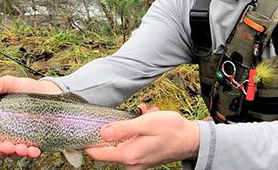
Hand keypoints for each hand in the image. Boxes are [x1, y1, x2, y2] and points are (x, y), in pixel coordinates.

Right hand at [0, 75, 62, 159]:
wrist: (47, 91)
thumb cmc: (24, 88)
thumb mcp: (8, 83)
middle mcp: (2, 135)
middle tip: (6, 146)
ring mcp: (18, 140)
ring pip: (11, 155)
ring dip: (14, 154)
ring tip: (21, 148)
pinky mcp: (33, 143)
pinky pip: (30, 153)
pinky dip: (31, 154)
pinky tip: (34, 150)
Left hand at [84, 107, 199, 169]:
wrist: (191, 140)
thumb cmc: (172, 130)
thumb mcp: (146, 124)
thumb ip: (123, 129)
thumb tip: (102, 132)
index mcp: (128, 155)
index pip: (97, 153)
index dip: (88, 140)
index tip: (86, 127)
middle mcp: (130, 163)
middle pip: (109, 145)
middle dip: (119, 126)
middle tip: (135, 115)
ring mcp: (136, 162)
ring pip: (122, 141)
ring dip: (131, 126)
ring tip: (147, 116)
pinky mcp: (141, 159)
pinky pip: (131, 142)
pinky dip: (138, 131)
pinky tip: (149, 121)